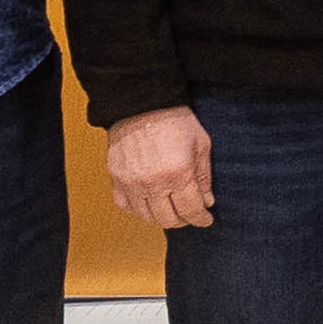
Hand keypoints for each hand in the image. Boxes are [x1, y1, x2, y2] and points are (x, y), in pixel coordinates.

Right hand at [105, 105, 213, 232]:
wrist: (142, 103)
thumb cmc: (175, 120)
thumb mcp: (201, 144)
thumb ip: (204, 177)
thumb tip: (206, 203)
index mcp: (178, 174)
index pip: (191, 211)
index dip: (201, 219)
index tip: (206, 219)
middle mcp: (153, 183)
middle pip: (169, 220)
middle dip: (184, 220)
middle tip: (189, 213)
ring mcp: (131, 182)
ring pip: (146, 216)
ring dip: (161, 216)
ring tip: (171, 207)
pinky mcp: (116, 177)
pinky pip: (124, 205)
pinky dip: (137, 208)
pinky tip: (148, 201)